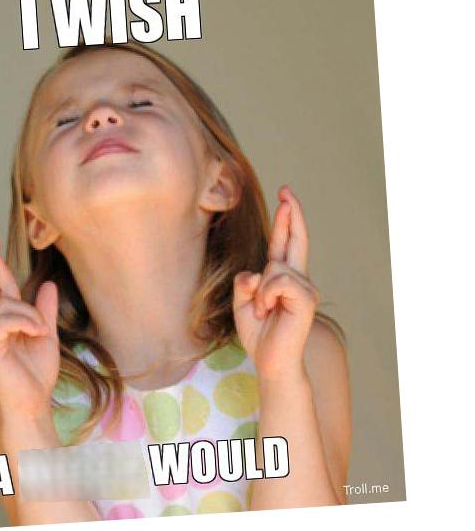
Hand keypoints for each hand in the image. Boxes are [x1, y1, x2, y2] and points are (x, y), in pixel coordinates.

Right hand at [0, 236, 60, 417]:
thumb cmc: (36, 372)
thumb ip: (45, 310)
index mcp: (4, 322)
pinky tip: (36, 332)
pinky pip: (5, 320)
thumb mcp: (46, 334)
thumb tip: (48, 284)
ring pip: (7, 304)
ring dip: (29, 314)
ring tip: (41, 330)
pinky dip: (25, 322)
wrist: (33, 400)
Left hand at [232, 186, 318, 381]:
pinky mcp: (307, 298)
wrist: (271, 361)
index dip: (286, 220)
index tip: (286, 196)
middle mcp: (297, 279)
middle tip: (286, 190)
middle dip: (291, 214)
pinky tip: (269, 312)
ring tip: (264, 312)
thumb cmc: (259, 334)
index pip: (284, 244)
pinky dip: (266, 297)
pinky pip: (277, 282)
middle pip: (295, 240)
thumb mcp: (242, 303)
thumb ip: (245, 283)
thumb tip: (256, 272)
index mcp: (282, 279)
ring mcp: (305, 288)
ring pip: (274, 268)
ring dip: (261, 292)